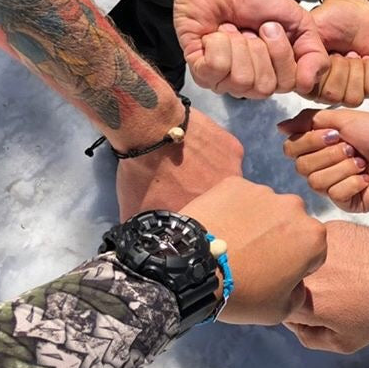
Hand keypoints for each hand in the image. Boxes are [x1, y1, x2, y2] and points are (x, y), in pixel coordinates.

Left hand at [116, 107, 243, 219]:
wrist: (152, 127)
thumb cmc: (142, 169)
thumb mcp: (135, 206)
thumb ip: (143, 225)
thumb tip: (139, 239)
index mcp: (202, 217)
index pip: (202, 222)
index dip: (193, 214)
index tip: (181, 203)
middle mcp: (224, 199)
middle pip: (217, 201)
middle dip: (204, 195)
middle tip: (185, 181)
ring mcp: (233, 173)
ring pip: (225, 178)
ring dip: (212, 175)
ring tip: (191, 162)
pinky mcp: (234, 150)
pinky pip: (227, 156)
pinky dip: (215, 153)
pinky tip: (198, 146)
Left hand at [172, 0, 329, 97]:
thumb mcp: (299, 23)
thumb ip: (314, 54)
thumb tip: (307, 84)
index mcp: (272, 74)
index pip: (287, 84)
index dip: (281, 54)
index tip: (270, 26)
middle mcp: (248, 82)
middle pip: (264, 87)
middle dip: (259, 49)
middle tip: (250, 28)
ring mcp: (222, 79)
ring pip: (239, 80)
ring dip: (238, 44)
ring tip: (232, 29)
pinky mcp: (199, 70)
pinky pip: (215, 68)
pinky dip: (218, 43)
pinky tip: (215, 33)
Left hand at [181, 176, 326, 323]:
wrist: (193, 269)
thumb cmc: (243, 293)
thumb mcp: (280, 310)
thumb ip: (299, 294)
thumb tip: (295, 282)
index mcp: (313, 236)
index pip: (313, 252)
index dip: (296, 266)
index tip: (275, 275)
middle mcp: (294, 206)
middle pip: (292, 224)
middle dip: (279, 238)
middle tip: (253, 258)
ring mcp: (262, 191)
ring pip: (266, 209)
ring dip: (257, 223)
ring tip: (232, 243)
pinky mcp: (234, 183)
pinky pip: (239, 199)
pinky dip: (233, 211)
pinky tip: (219, 229)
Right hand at [279, 108, 368, 211]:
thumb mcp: (343, 118)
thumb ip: (308, 121)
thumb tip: (280, 127)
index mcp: (320, 146)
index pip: (291, 149)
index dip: (309, 142)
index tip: (334, 133)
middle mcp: (324, 166)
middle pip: (301, 167)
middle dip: (329, 154)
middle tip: (352, 148)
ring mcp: (335, 186)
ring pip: (317, 182)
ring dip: (343, 168)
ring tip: (363, 162)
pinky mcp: (348, 202)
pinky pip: (335, 195)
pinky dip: (353, 182)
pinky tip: (367, 178)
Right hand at [285, 221, 368, 352]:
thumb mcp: (342, 343)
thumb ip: (307, 337)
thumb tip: (293, 321)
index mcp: (303, 301)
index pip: (279, 306)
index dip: (293, 309)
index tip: (311, 308)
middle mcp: (304, 270)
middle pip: (287, 279)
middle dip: (300, 286)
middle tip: (329, 291)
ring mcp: (316, 245)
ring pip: (302, 257)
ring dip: (312, 266)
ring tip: (342, 274)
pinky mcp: (331, 228)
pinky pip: (318, 242)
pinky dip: (328, 250)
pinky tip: (350, 258)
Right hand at [309, 0, 368, 105]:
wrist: (355, 8)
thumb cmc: (331, 18)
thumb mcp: (308, 33)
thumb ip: (300, 54)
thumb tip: (302, 74)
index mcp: (307, 81)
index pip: (314, 93)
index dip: (322, 70)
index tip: (325, 52)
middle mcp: (327, 90)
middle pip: (335, 97)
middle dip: (340, 68)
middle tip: (340, 52)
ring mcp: (349, 90)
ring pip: (354, 97)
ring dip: (356, 69)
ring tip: (352, 54)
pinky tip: (366, 57)